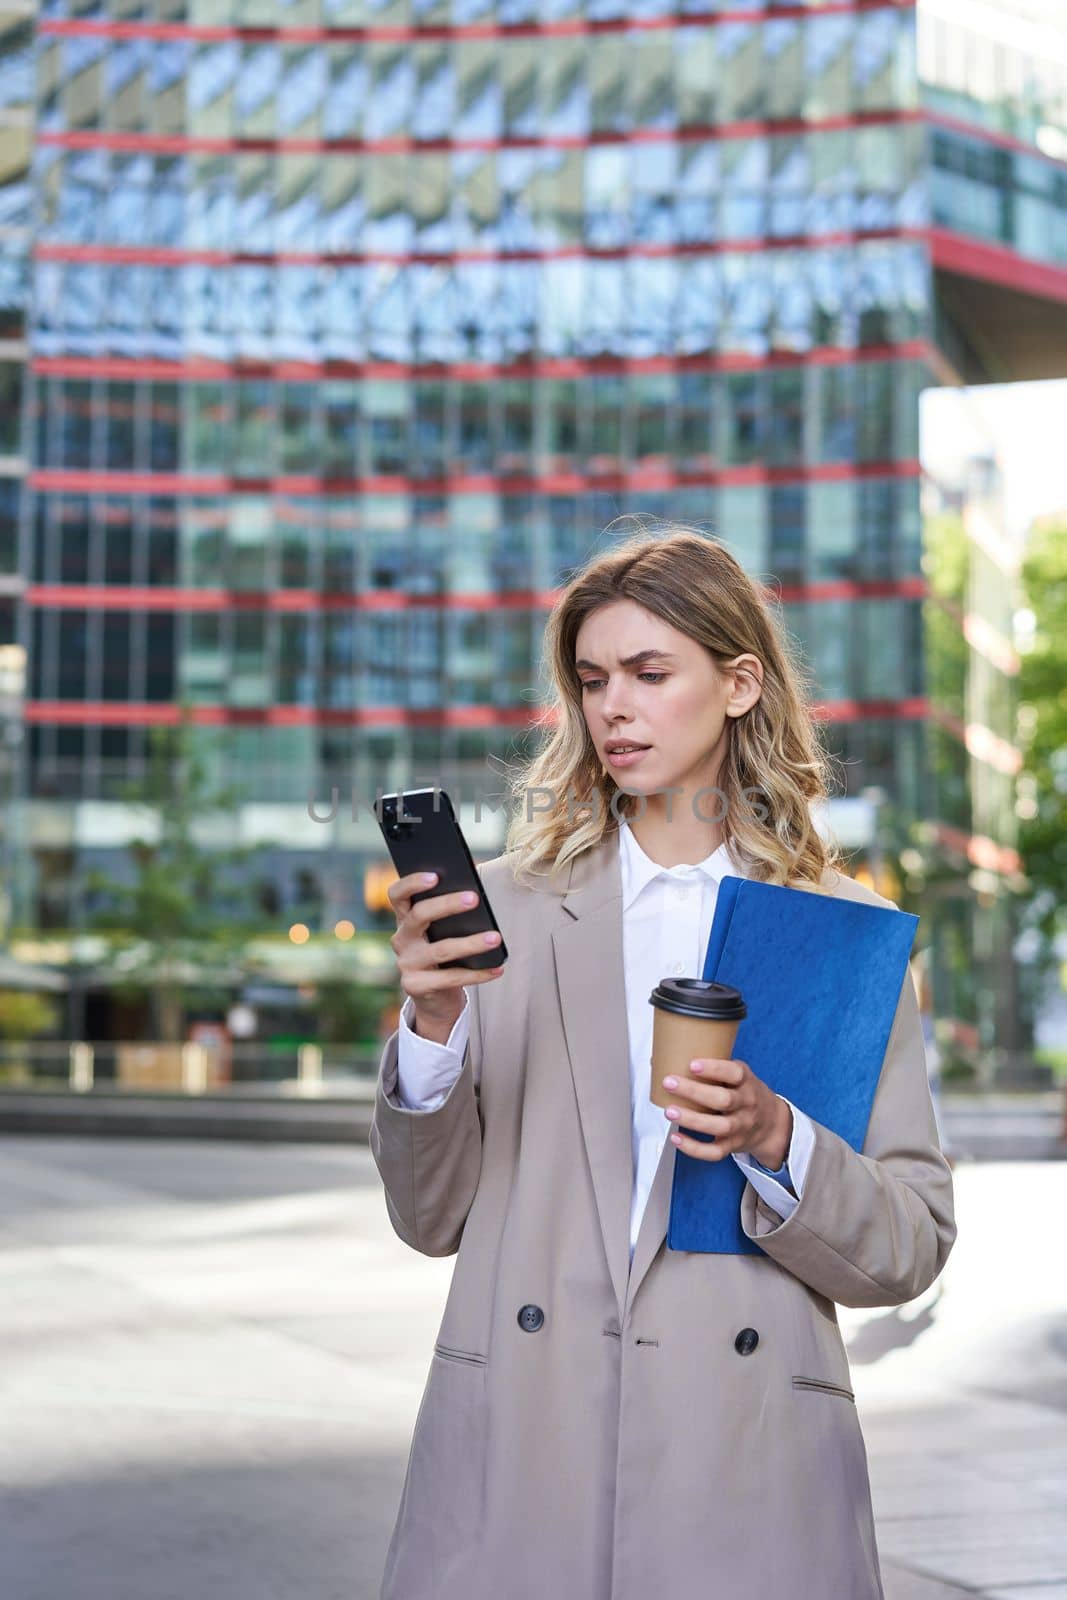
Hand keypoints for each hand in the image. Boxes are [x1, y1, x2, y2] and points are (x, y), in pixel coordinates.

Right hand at [388, 871, 504, 1042]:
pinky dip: (477, 973)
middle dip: (447, 905)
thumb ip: (449, 915)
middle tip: (474, 898)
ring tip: (495, 938)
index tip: (436, 876)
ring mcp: (406, 964)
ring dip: (471, 943)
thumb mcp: (442, 932)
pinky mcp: (415, 987)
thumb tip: (475, 895)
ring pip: (440, 950)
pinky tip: (497, 968)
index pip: (397, 894)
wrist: (435, 997)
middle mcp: (401, 939)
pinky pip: (450, 978)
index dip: (412, 883)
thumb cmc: (444, 955)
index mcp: (404, 919)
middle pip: (419, 915)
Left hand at [660, 1057, 791, 1168]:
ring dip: (692, 1119)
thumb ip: (716, 1069)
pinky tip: (677, 1137)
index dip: (714, 1069)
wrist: (773, 1124)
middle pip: (724, 1100)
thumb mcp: (740, 1076)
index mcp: (747, 1082)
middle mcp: (746, 1105)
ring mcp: (740, 1127)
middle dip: (694, 1091)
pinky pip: (714, 1151)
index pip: (735, 1073)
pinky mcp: (733, 1145)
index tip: (692, 1064)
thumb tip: (669, 1055)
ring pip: (719, 1126)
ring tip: (669, 1111)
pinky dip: (694, 1148)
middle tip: (669, 1083)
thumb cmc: (746, 1093)